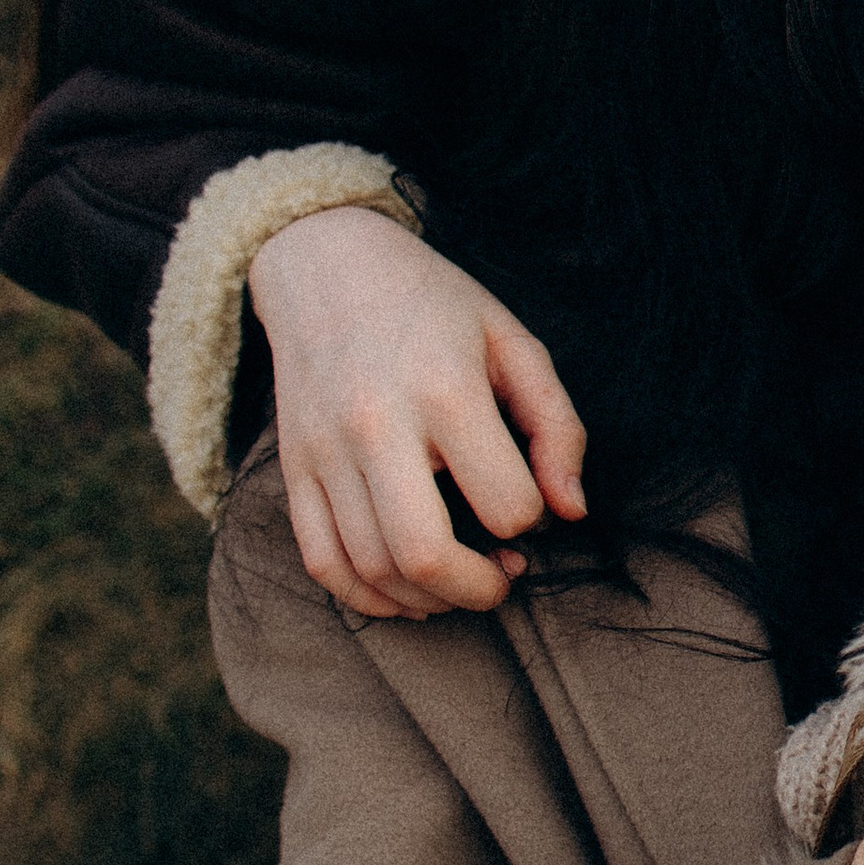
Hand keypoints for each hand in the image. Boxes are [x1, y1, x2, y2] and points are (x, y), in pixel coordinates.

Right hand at [250, 207, 586, 620]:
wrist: (325, 264)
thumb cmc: (435, 305)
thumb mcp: (513, 343)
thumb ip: (557, 427)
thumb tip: (570, 512)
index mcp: (446, 390)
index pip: (506, 503)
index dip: (531, 519)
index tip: (531, 504)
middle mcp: (376, 425)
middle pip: (424, 555)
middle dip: (478, 590)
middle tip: (504, 577)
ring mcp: (325, 452)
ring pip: (372, 569)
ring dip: (429, 600)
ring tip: (462, 581)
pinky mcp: (293, 469)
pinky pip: (322, 562)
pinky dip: (366, 597)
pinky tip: (406, 593)